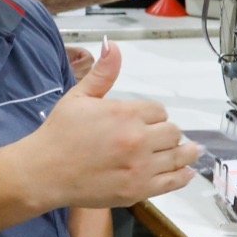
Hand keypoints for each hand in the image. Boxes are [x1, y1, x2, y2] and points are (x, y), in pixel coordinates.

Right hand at [29, 40, 201, 209]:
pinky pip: (173, 181)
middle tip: (161, 137)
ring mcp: (140, 167)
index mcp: (125, 114)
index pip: (159, 111)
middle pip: (172, 132)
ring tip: (192, 150)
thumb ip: (102, 73)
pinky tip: (187, 171)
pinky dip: (183, 175)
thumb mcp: (78, 97)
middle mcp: (138, 140)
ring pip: (178, 156)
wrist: (45, 172)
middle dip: (167, 132)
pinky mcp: (138, 190)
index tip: (147, 121)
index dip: (154, 115)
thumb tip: (112, 46)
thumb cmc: (59, 134)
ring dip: (185, 152)